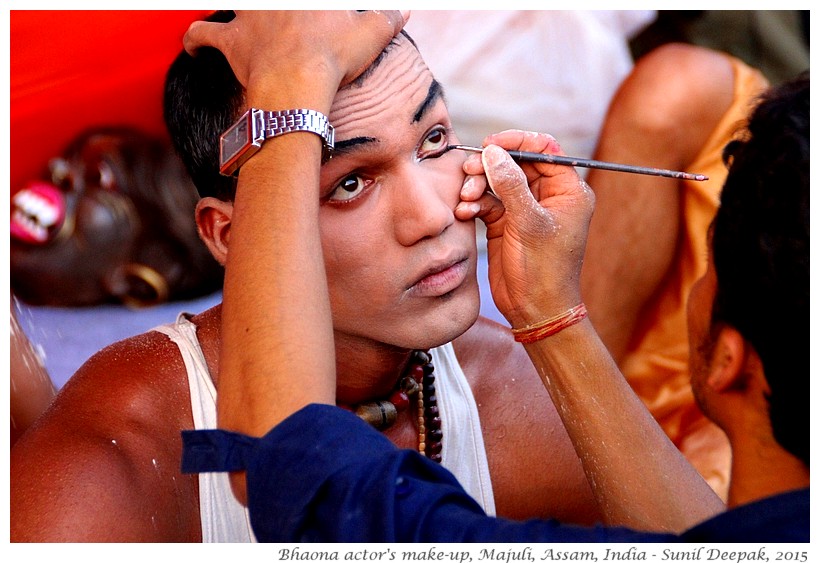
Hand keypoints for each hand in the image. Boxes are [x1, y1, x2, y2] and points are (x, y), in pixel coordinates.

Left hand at [183, 11, 408, 95]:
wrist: (300, 82)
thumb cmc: (336, 55)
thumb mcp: (372, 32)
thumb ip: (387, 16)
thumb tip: (404, 11)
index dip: (307, 5)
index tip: (310, 11)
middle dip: (266, 7)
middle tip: (275, 16)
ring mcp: (248, 15)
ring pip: (230, 3)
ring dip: (229, 8)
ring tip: (232, 16)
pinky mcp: (232, 42)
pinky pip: (203, 35)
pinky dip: (196, 40)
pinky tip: (195, 46)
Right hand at [455, 130, 594, 327]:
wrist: (534, 310)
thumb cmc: (544, 269)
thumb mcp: (529, 223)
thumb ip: (511, 185)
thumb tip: (494, 152)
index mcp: (568, 191)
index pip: (545, 150)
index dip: (518, 142)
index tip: (492, 144)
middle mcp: (548, 197)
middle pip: (517, 163)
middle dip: (491, 165)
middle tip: (471, 169)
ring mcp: (525, 209)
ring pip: (498, 181)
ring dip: (479, 184)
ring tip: (466, 196)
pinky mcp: (506, 223)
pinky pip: (487, 201)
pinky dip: (474, 203)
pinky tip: (465, 212)